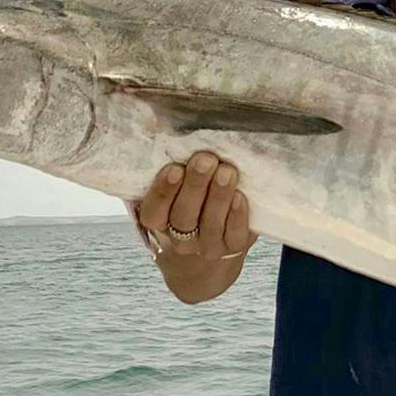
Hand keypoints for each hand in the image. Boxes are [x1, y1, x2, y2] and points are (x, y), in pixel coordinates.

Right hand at [132, 151, 256, 302]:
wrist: (205, 261)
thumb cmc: (187, 211)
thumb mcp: (172, 197)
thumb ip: (173, 175)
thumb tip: (173, 134)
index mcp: (158, 224)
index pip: (154, 211)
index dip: (163, 191)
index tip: (174, 168)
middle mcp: (180, 240)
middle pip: (183, 215)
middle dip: (195, 185)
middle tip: (205, 160)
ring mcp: (207, 247)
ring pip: (210, 224)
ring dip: (219, 196)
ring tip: (226, 171)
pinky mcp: (234, 248)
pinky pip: (235, 235)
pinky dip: (238, 216)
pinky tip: (241, 196)